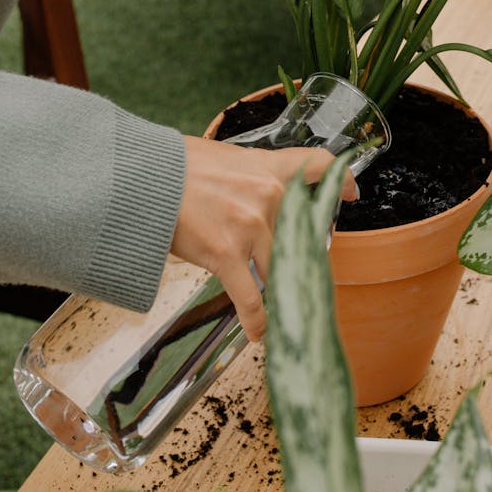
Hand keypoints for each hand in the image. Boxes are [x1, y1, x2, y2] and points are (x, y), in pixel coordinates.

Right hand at [170, 135, 357, 341]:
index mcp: (267, 168)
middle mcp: (268, 196)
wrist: (142, 177)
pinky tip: (258, 332)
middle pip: (303, 238)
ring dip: (282, 296)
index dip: (340, 181)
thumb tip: (252, 192)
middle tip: (296, 276)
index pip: (318, 166)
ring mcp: (250, 226)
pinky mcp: (227, 255)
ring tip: (283, 312)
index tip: (349, 194)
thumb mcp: (221, 158)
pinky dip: (258, 322)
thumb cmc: (174, 166)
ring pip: (281, 272)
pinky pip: (252, 299)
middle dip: (300, 262)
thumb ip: (246, 175)